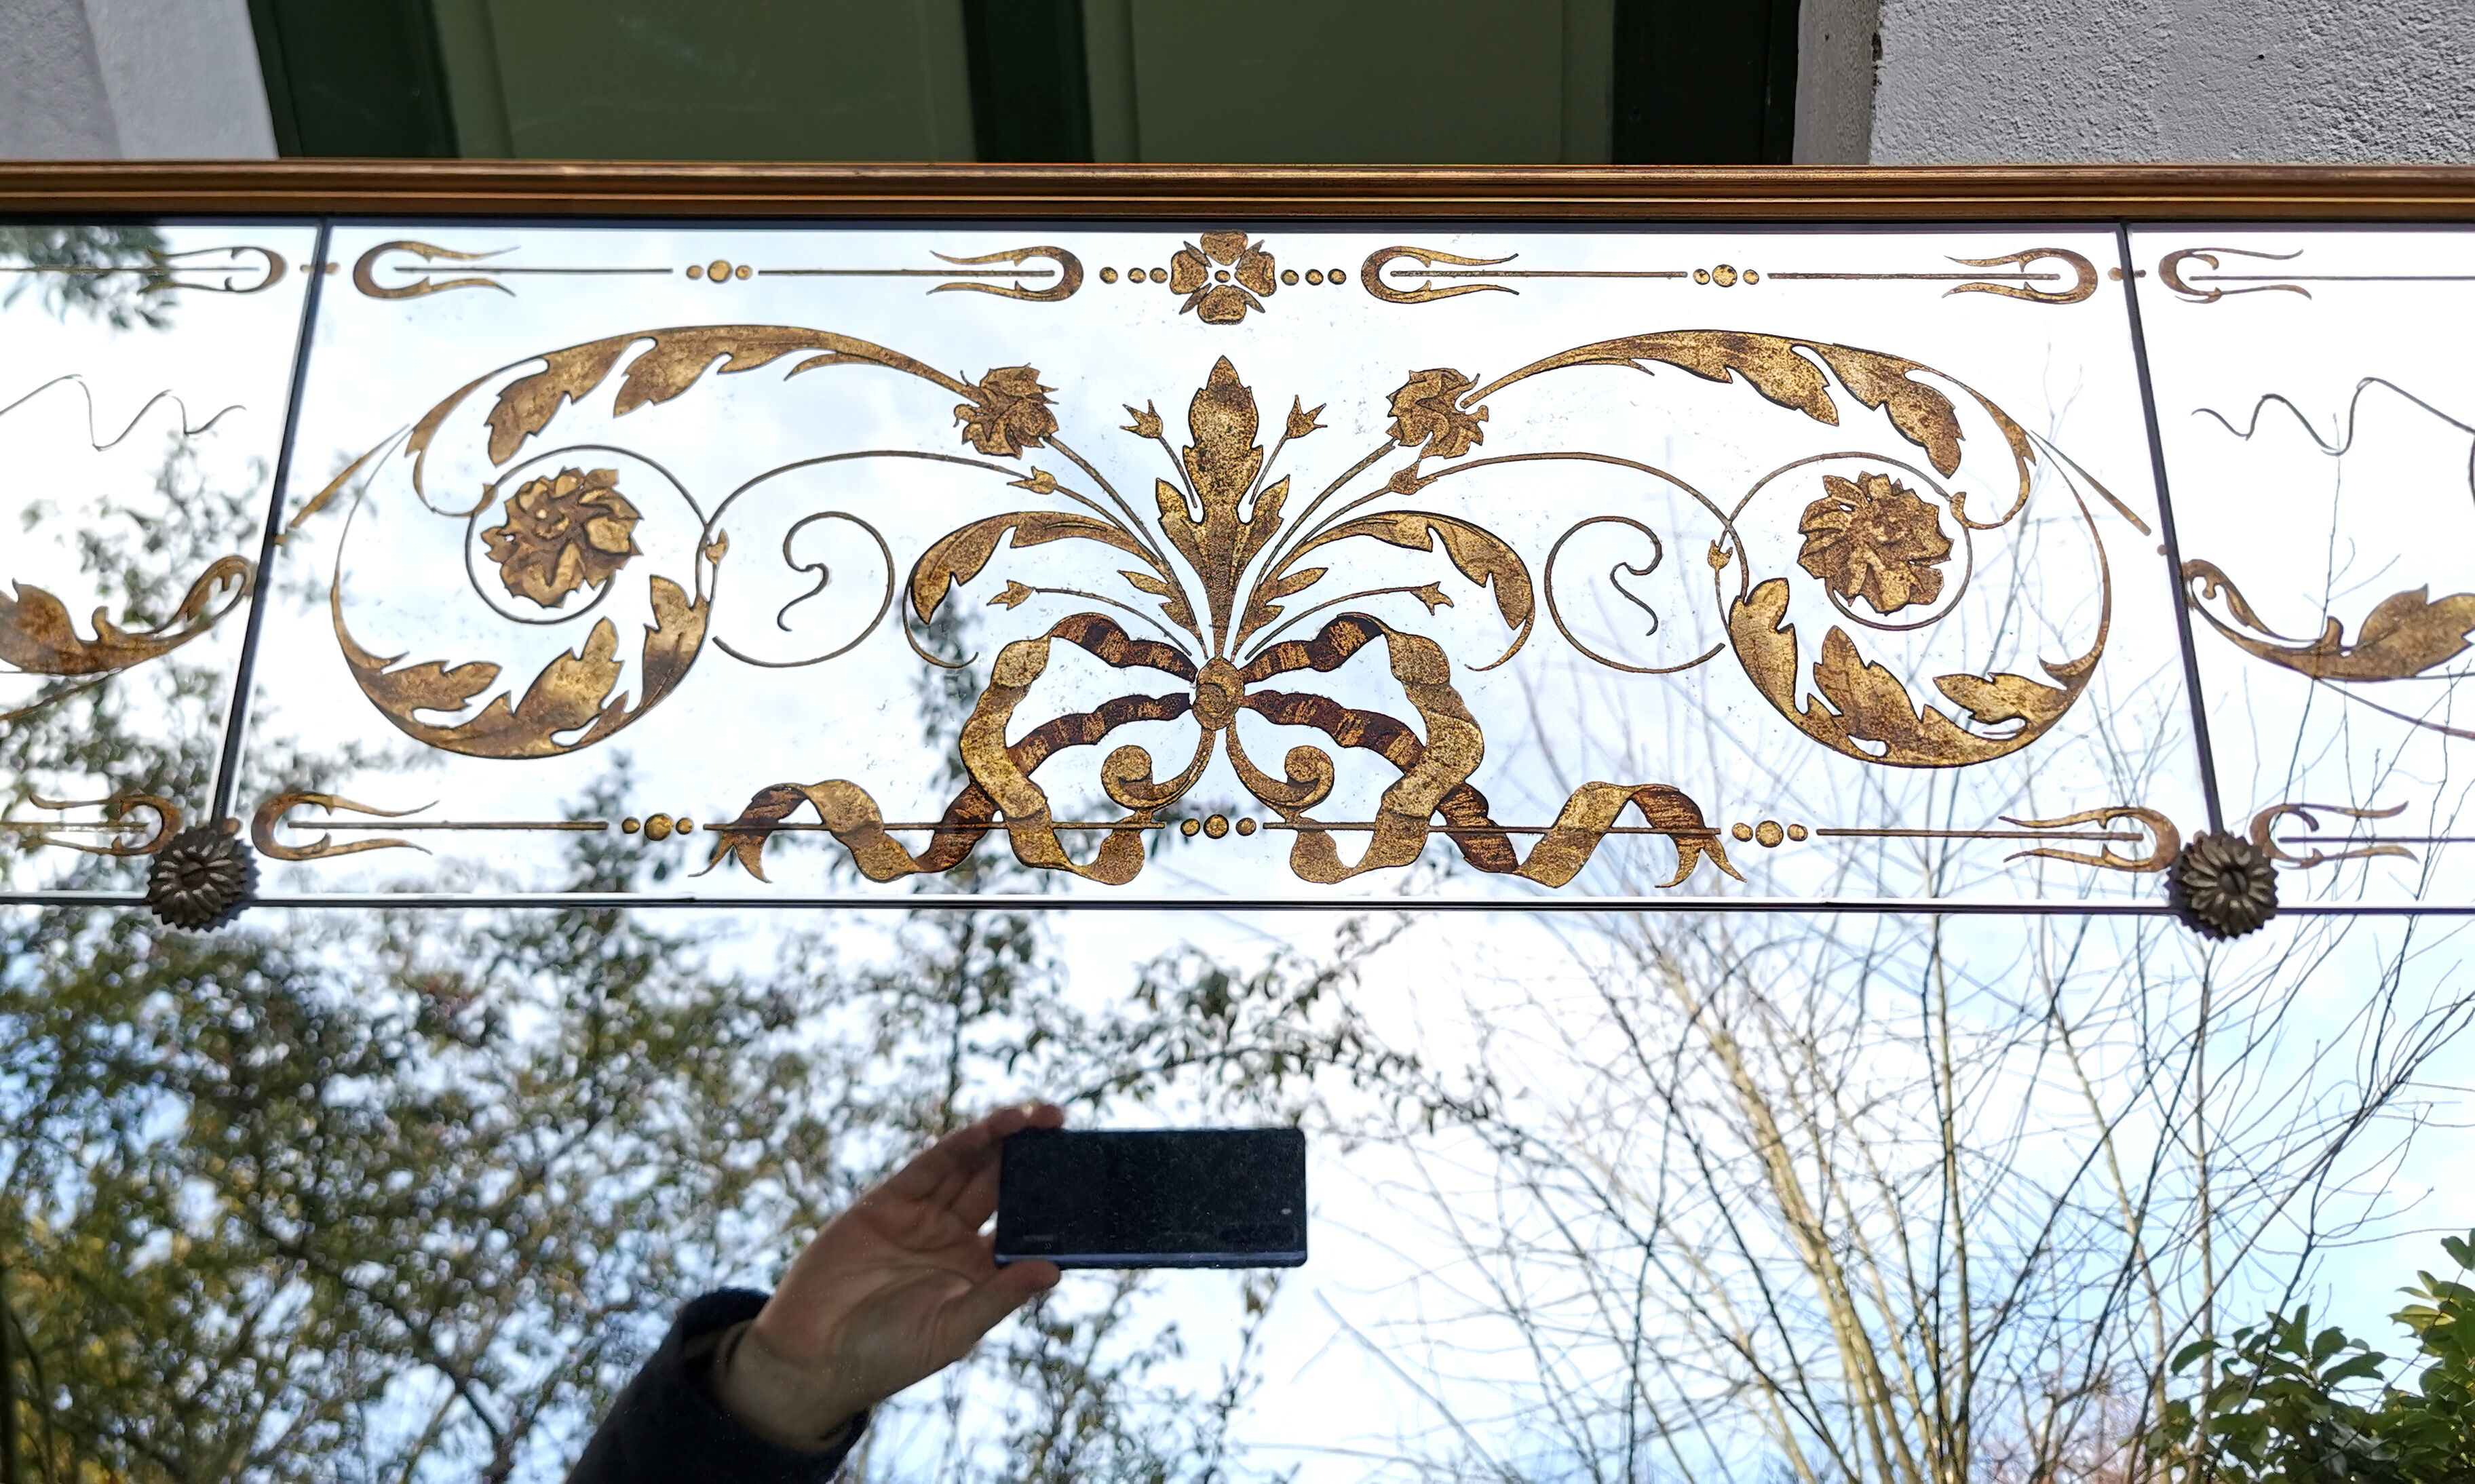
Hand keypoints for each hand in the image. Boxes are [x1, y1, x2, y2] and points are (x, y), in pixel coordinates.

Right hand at [741, 1103, 1065, 1431]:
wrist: (812, 1357)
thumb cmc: (886, 1356)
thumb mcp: (952, 1330)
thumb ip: (999, 1296)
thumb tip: (1055, 1271)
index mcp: (979, 1271)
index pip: (1026, 1226)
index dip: (1053, 1200)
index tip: (1086, 1174)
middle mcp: (955, 1238)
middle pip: (1002, 1185)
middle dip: (1031, 1155)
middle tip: (1063, 1124)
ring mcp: (922, 1217)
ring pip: (970, 1167)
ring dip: (1000, 1140)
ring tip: (1033, 1117)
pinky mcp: (888, 1202)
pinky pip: (929, 1167)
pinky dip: (958, 1146)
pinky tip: (986, 1130)